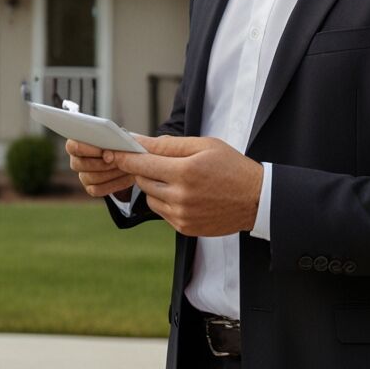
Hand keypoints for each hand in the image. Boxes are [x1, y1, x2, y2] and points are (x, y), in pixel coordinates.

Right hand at [66, 138, 135, 199]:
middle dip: (99, 163)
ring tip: (124, 167)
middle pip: (78, 164)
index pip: (72, 146)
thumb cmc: (122, 142)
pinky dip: (113, 184)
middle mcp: (77, 159)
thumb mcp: (119, 138)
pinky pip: (96, 189)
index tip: (104, 151)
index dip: (85, 149)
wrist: (131, 156)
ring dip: (108, 173)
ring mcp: (83, 175)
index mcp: (78, 142)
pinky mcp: (91, 187)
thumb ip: (111, 142)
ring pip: (88, 178)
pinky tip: (125, 177)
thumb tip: (107, 155)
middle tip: (117, 160)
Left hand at [107, 134, 262, 236]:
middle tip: (155, 160)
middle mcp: (181, 196)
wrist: (257, 200)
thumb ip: (168, 144)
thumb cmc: (231, 166)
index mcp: (185, 172)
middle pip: (142, 180)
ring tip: (175, 177)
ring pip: (149, 197)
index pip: (142, 164)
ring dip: (154, 185)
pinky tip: (183, 192)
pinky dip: (164, 200)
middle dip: (144, 169)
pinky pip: (161, 211)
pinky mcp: (184, 227)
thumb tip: (139, 141)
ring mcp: (182, 215)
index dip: (124, 157)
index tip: (112, 152)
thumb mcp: (203, 145)